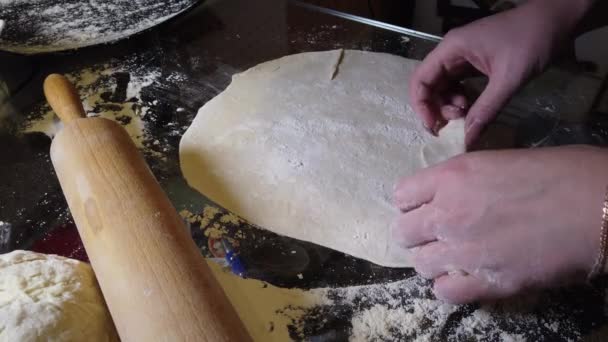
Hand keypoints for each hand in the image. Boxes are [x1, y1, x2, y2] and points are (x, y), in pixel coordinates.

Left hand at [392, 146, 607, 303]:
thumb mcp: (498, 161)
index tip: (423, 208)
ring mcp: (465, 250)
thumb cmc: (560, 173)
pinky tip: (466, 277)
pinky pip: (444, 292)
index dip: (411, 203)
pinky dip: (450, 286)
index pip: (401, 195)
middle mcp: (448, 212)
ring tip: (453, 257)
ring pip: (419, 264)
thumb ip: (463, 181)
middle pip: (402, 231)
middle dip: (415, 233)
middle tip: (436, 234)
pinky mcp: (488, 282)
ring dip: (433, 260)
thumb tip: (447, 195)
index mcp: (452, 176)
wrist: (598, 205)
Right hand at [408, 0, 591, 145]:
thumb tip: (467, 140)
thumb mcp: (509, 79)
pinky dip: (462, 101)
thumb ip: (486, 110)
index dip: (422, 106)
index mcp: (452, 49)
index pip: (420, 80)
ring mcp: (463, 58)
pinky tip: (474, 109)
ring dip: (450, 107)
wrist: (557, 20)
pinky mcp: (475, 64)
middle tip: (457, 124)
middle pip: (429, 86)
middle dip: (437, 109)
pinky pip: (458, 86)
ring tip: (468, 116)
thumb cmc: (531, 41)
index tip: (434, 127)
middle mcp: (452, 53)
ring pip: (443, 88)